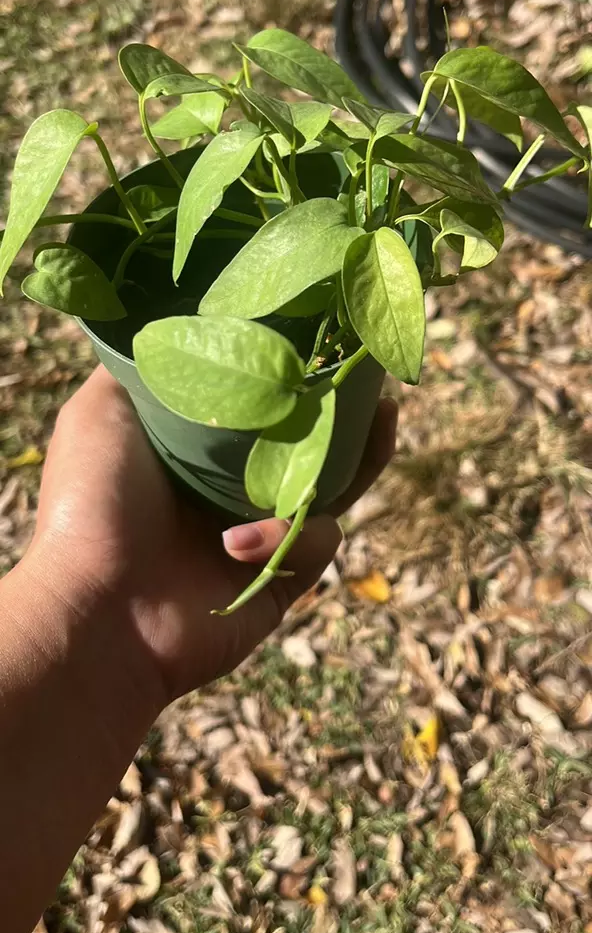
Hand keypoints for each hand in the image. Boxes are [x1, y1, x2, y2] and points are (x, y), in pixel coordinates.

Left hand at [28, 367, 396, 710]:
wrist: (97, 612)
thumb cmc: (92, 505)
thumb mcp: (102, 411)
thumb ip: (145, 368)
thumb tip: (178, 320)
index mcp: (196, 449)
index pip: (261, 403)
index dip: (297, 371)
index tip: (330, 336)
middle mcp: (230, 489)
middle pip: (310, 443)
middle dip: (349, 412)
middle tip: (379, 379)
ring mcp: (260, 535)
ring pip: (332, 489)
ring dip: (357, 458)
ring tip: (380, 420)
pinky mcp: (281, 581)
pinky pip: (316, 543)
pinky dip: (286, 536)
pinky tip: (234, 544)